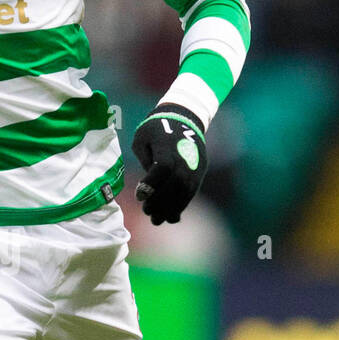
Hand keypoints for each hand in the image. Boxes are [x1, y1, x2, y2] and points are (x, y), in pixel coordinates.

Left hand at [130, 107, 206, 224]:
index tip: (139, 196)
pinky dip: (181, 206)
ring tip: (157, 220)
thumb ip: (144, 159)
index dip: (151, 184)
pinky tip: (170, 216)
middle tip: (146, 212)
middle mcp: (185, 157)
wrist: (184, 119)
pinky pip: (191, 192)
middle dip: (160, 202)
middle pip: (176, 184)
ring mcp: (194, 166)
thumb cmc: (157, 128)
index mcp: (169, 145)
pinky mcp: (199, 172)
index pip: (163, 168)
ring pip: (186, 192)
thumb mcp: (142, 137)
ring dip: (171, 209)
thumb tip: (147, 183)